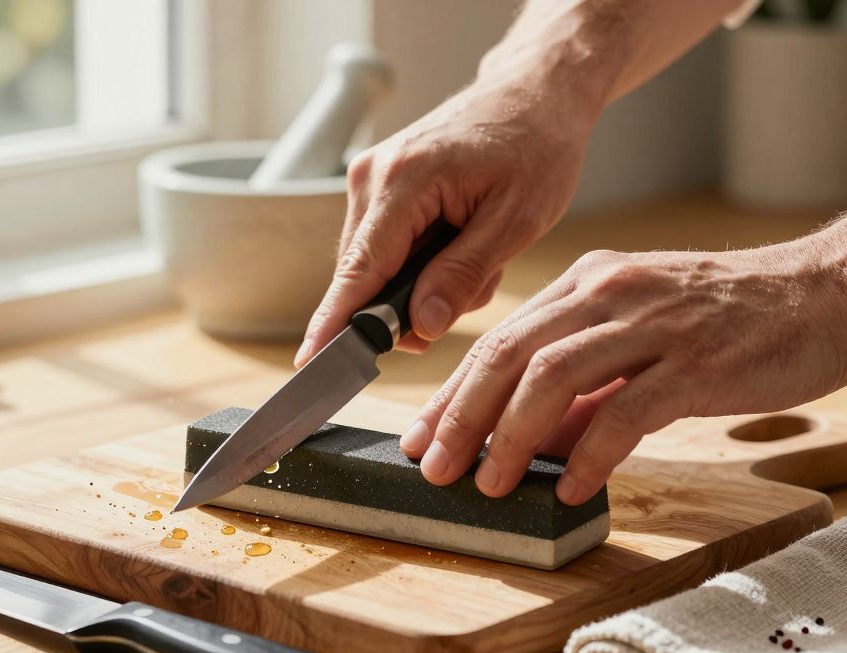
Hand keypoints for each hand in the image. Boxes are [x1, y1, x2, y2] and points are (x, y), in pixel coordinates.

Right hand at [294, 75, 596, 366]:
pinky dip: (420, 261)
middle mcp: (372, 177)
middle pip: (364, 276)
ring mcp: (369, 179)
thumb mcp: (518, 220)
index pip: (359, 270)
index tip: (310, 364)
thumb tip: (421, 327)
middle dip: (410, 305)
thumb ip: (464, 275)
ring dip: (422, 282)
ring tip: (477, 254)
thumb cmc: (536, 148)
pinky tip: (460, 243)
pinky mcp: (377, 185)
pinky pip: (383, 248)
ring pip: (375, 267)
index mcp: (405, 180)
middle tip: (474, 290)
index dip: (335, 323)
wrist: (534, 94)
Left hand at [398, 242, 846, 503]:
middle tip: (434, 467)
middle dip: (461, 417)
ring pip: (553, 377)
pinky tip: (574, 488)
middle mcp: (607, 295)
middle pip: (508, 355)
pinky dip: (592, 453)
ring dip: (512, 437)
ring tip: (492, 485)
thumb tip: (532, 442)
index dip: (452, 394)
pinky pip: (626, 410)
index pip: (499, 340)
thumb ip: (585, 386)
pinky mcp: (696, 361)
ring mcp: (651, 325)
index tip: (420, 437)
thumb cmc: (729, 319)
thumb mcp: (640, 336)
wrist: (825, 290)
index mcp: (587, 285)